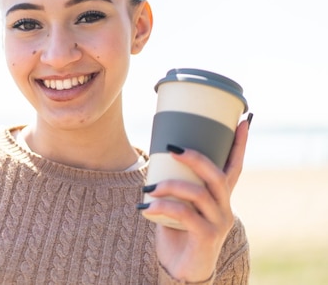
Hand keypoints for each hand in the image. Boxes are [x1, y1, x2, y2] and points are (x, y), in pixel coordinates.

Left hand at [140, 115, 251, 281]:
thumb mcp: (176, 204)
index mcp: (219, 197)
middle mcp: (224, 208)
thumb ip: (172, 185)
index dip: (239, 144)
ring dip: (171, 186)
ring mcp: (218, 223)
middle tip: (171, 148)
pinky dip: (163, 208)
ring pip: (199, 193)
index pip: (234, 166)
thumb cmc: (177, 233)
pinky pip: (185, 215)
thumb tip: (152, 159)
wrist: (181, 270)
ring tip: (148, 188)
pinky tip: (146, 209)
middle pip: (217, 175)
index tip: (244, 120)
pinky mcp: (206, 237)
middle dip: (196, 157)